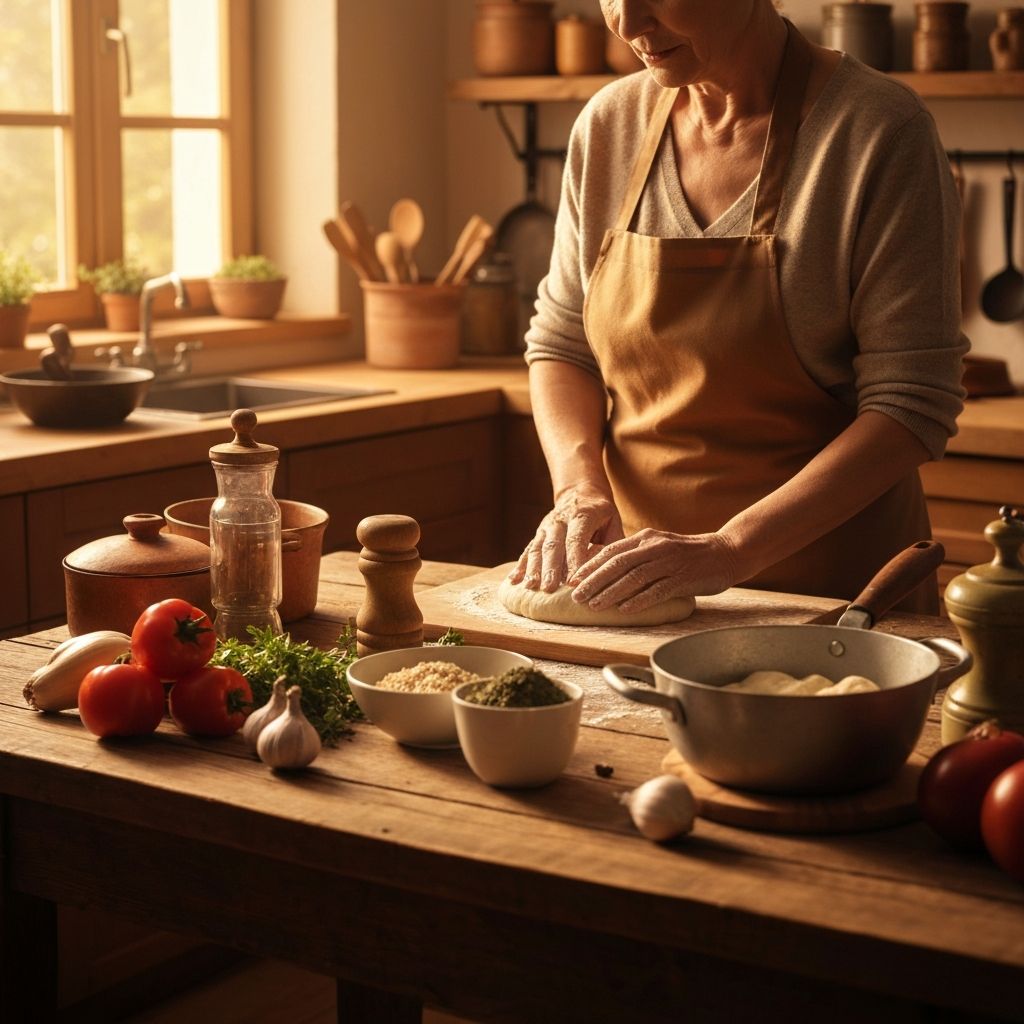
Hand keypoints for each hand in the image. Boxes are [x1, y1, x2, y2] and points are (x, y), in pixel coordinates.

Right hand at [509, 488, 623, 590]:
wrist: (580, 492)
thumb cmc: (602, 513)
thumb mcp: (613, 521)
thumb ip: (613, 543)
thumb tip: (614, 568)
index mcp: (582, 515)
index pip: (576, 539)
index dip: (574, 560)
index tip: (573, 582)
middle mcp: (560, 520)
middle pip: (553, 545)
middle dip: (550, 569)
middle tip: (549, 589)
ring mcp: (546, 527)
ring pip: (538, 548)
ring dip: (533, 569)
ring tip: (530, 587)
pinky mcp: (538, 534)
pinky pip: (527, 549)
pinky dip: (520, 565)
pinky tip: (513, 580)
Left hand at [568, 529, 738, 611]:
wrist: (726, 551)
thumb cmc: (688, 553)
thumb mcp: (659, 545)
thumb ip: (636, 553)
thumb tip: (606, 569)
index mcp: (646, 538)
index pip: (611, 551)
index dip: (590, 565)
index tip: (573, 579)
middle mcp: (655, 547)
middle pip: (617, 564)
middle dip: (593, 581)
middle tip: (576, 596)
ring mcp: (669, 563)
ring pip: (634, 578)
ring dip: (611, 593)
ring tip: (594, 606)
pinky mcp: (683, 579)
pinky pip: (657, 590)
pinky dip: (639, 600)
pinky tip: (624, 610)